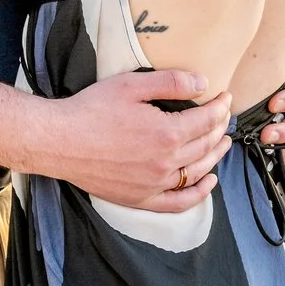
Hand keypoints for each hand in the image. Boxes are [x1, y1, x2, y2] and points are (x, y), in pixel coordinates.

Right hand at [25, 68, 233, 212]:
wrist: (59, 141)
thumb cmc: (91, 110)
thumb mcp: (132, 85)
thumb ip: (171, 83)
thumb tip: (203, 84)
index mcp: (167, 133)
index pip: (207, 120)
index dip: (221, 107)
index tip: (225, 97)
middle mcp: (166, 163)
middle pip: (206, 145)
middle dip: (220, 128)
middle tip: (224, 115)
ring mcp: (154, 184)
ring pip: (197, 172)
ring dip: (215, 156)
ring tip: (223, 143)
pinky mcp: (140, 198)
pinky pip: (178, 202)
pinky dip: (198, 194)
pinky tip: (208, 182)